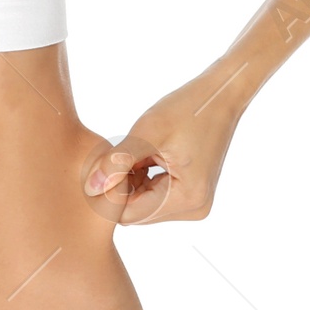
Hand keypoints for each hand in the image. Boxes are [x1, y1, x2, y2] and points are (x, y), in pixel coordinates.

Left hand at [78, 64, 248, 226]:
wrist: (219, 95)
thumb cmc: (186, 109)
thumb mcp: (146, 133)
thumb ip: (116, 163)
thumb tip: (90, 189)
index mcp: (187, 198)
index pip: (130, 214)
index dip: (109, 194)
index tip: (101, 165)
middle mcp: (195, 208)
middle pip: (138, 211)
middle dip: (120, 188)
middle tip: (113, 156)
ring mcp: (195, 202)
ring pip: (144, 203)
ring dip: (131, 182)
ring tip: (132, 152)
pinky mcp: (191, 192)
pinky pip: (155, 195)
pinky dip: (143, 178)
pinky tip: (142, 156)